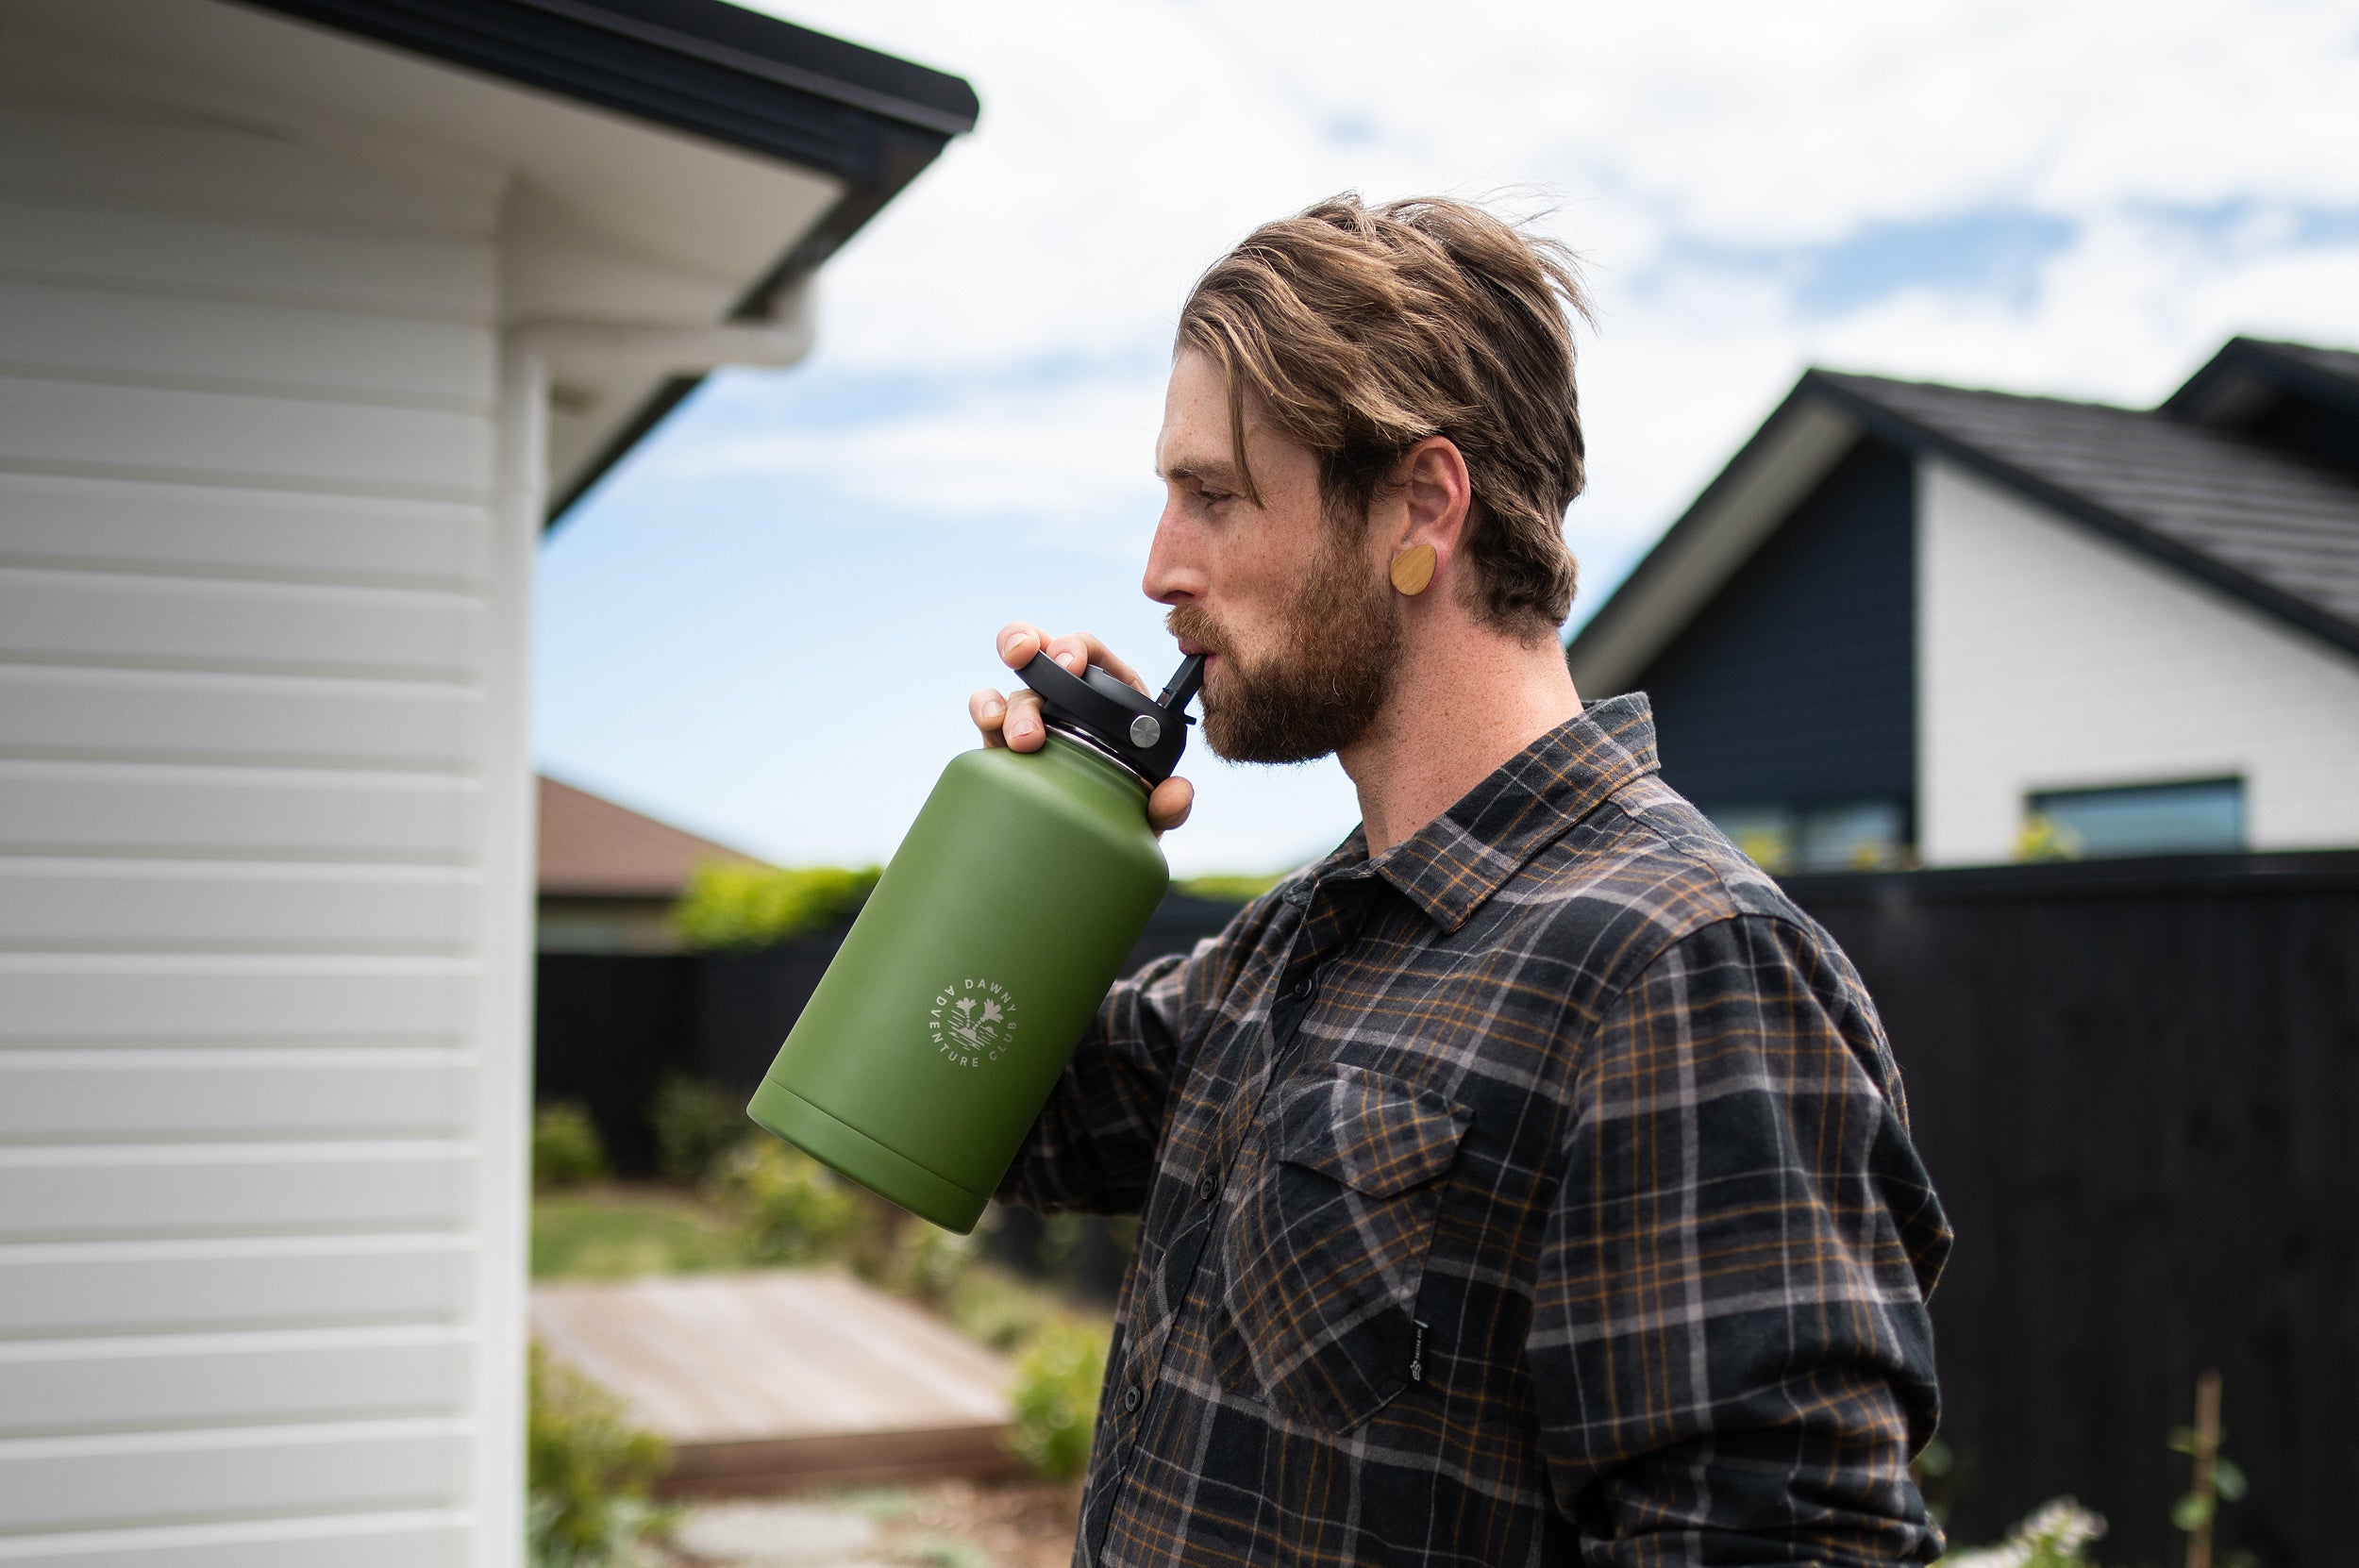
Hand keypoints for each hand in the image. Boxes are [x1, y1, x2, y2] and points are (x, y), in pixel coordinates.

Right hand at [969, 622, 1194, 834]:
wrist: (1084, 848)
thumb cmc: (1126, 814)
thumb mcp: (1152, 810)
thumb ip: (1169, 802)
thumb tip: (1178, 793)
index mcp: (1109, 696)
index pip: (1089, 653)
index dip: (1075, 648)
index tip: (1069, 664)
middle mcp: (1067, 698)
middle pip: (1041, 655)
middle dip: (1027, 647)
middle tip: (1026, 661)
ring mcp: (1033, 717)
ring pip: (1013, 689)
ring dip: (1009, 701)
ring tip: (1022, 739)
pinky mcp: (1003, 741)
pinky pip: (988, 714)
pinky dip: (984, 710)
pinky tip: (991, 725)